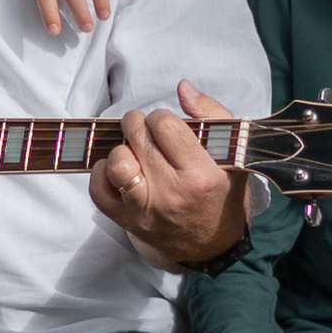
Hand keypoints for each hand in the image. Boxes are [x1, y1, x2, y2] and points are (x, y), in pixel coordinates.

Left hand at [89, 81, 243, 267]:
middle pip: (138, 137)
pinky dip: (103, 172)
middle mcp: (172, 193)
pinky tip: (120, 168)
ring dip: (121, 148)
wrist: (211, 245)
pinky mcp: (126, 221)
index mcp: (201, 175)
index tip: (166, 126)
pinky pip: (98, 189)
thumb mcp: (233, 154)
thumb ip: (212, 114)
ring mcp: (146, 209)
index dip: (162, 118)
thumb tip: (182, 87)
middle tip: (145, 130)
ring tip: (133, 150)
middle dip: (138, 125)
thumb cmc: (221, 192)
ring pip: (116, 163)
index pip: (165, 126)